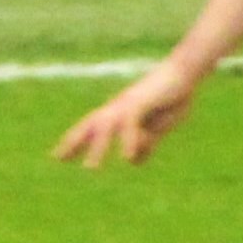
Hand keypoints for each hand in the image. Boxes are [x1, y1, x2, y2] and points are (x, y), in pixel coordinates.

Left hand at [52, 59, 201, 168]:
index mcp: (120, 112)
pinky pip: (129, 123)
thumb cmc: (173, 97)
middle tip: (57, 159)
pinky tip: (127, 157)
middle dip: (74, 142)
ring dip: (98, 148)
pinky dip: (127, 140)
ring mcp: (127, 104)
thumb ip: (146, 142)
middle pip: (90, 125)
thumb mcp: (159, 127)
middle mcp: (118, 107)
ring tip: (91, 168)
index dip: (75, 141)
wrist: (185, 74)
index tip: (59, 157)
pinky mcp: (141, 102)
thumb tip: (132, 161)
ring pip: (105, 127)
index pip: (91, 127)